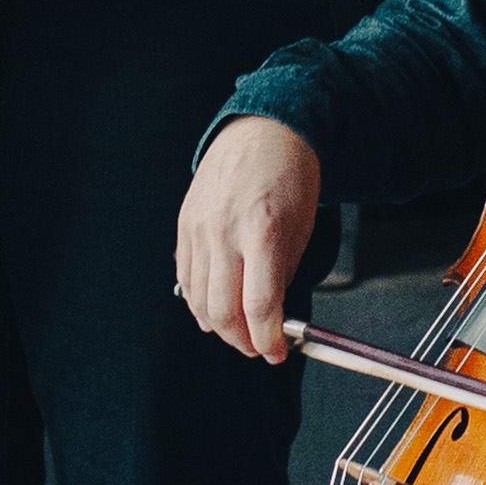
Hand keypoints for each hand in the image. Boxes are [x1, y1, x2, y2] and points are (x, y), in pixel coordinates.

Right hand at [178, 115, 327, 364]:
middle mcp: (225, 230)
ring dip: (220, 328)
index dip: (268, 339)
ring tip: (239, 333)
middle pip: (224, 311)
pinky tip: (214, 310)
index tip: (276, 354)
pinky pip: (186, 278)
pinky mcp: (184, 226)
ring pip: (200, 301)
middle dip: (242, 341)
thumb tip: (272, 317)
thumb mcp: (302, 226)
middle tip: (257, 348)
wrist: (261, 130)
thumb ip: (284, 274)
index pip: (260, 305)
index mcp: (263, 230)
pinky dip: (199, 303)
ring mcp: (199, 228)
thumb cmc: (290, 175)